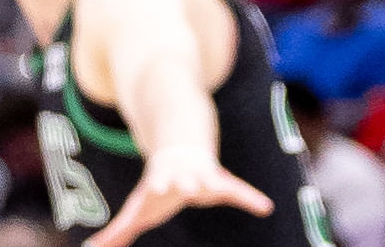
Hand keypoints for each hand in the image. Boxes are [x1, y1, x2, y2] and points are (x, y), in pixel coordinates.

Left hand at [83, 147, 274, 246]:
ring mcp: (204, 177)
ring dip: (220, 187)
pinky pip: (238, 191)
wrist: (182, 152)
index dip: (159, 185)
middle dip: (188, 181)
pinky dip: (250, 199)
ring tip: (226, 193)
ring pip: (214, 180)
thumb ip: (119, 231)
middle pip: (186, 178)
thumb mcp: (138, 208)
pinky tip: (265, 207)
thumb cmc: (158, 187)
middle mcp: (184, 176)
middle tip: (190, 186)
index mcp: (160, 182)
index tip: (158, 188)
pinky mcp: (220, 181)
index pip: (158, 184)